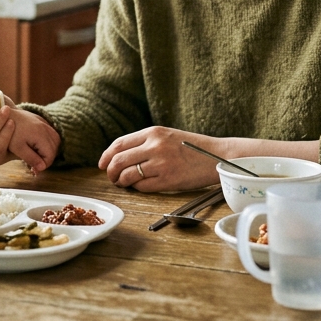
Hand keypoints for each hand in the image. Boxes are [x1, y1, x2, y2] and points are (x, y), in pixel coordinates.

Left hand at [98, 127, 221, 191]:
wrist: (218, 157)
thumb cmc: (192, 148)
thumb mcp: (167, 136)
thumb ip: (146, 142)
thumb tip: (120, 156)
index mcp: (153, 132)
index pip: (119, 144)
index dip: (106, 156)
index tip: (102, 164)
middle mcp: (155, 146)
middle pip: (118, 160)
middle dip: (110, 171)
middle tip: (112, 177)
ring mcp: (161, 163)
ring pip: (127, 175)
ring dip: (121, 182)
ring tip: (124, 183)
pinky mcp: (168, 180)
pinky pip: (142, 187)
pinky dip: (137, 189)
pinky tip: (141, 187)